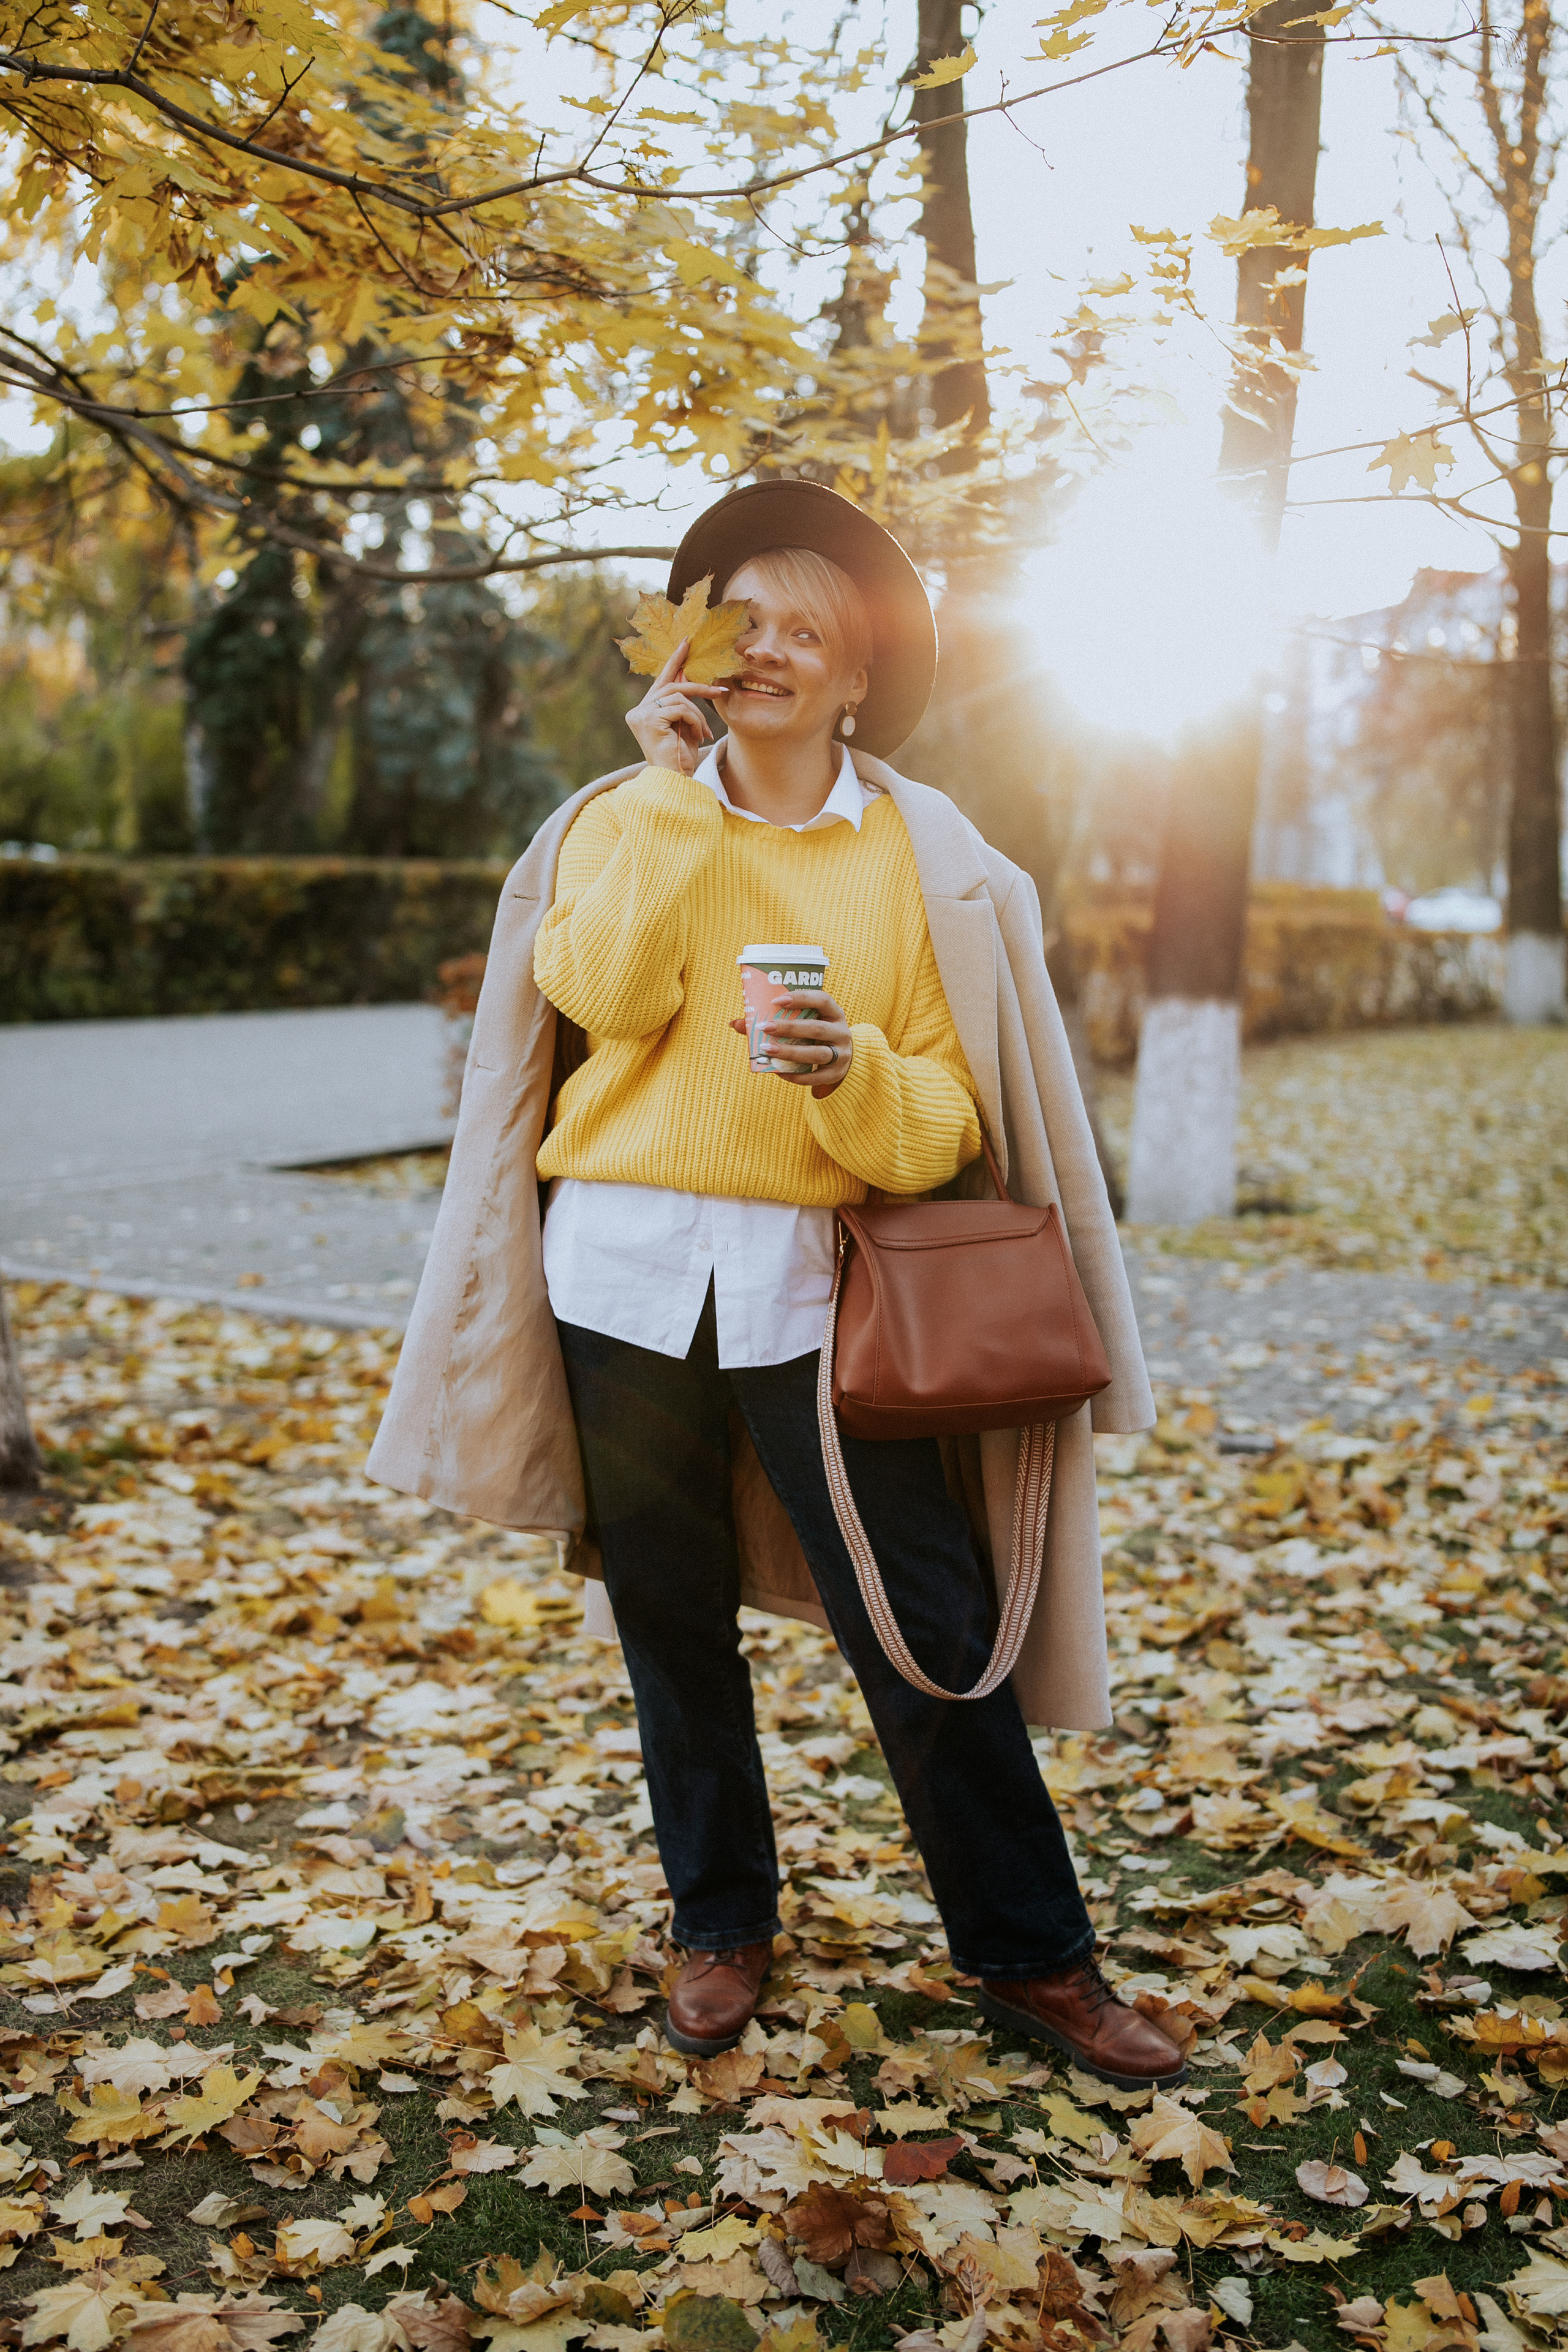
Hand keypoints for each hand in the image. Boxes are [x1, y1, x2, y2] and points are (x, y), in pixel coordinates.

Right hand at [625, 640, 728, 774]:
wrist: (675, 781)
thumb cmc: (680, 758)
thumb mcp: (684, 724)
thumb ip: (682, 700)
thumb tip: (686, 672)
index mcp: (643, 711)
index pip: (661, 681)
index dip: (674, 661)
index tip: (686, 643)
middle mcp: (637, 711)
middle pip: (672, 687)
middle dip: (698, 689)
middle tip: (719, 693)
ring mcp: (640, 715)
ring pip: (678, 697)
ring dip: (697, 714)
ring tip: (702, 732)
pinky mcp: (648, 720)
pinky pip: (680, 708)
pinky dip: (694, 720)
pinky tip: (697, 736)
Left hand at [728, 988, 852, 1096]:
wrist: (843, 1059)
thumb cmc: (815, 1036)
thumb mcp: (805, 1023)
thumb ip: (775, 1020)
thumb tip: (735, 1023)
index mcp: (834, 1013)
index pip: (821, 1000)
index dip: (800, 998)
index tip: (776, 1000)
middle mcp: (842, 1032)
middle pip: (817, 1029)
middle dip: (789, 1028)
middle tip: (765, 1027)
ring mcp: (842, 1054)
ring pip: (817, 1054)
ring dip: (790, 1052)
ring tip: (767, 1050)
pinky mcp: (836, 1074)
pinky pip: (815, 1076)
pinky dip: (795, 1075)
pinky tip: (777, 1071)